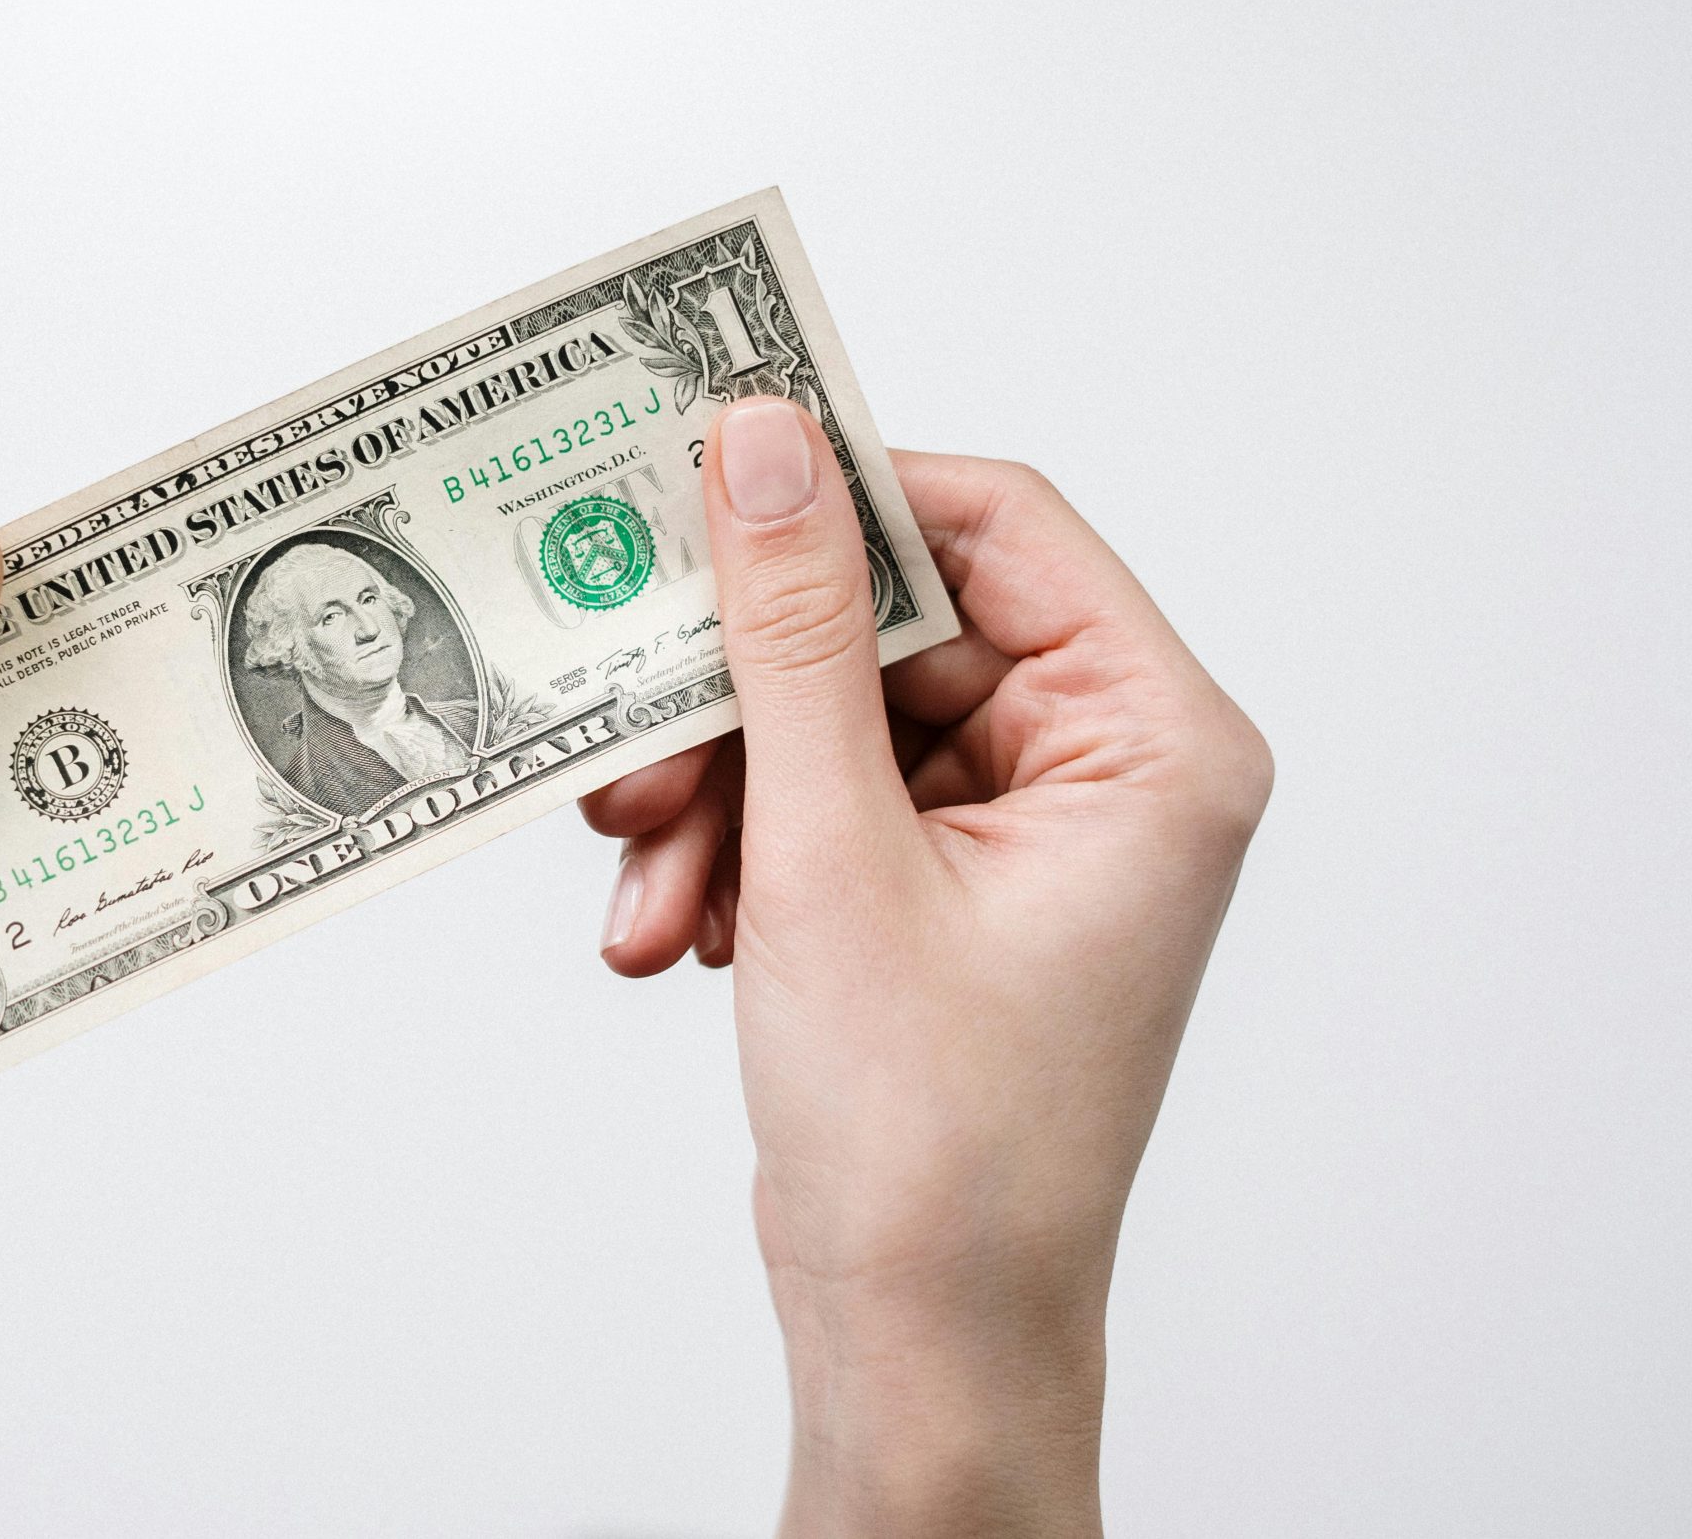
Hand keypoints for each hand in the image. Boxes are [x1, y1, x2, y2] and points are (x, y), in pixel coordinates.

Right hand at [581, 401, 1270, 1536]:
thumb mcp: (834, 853)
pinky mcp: (943, 886)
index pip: (996, 524)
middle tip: (630, 746)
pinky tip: (673, 931)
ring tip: (644, 880)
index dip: (842, 494)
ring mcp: (1021, 831)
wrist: (921, 1337)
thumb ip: (791, 634)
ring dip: (718, 792)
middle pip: (890, 630)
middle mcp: (1103, 768)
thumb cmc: (934, 1140)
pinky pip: (820, 802)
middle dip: (741, 701)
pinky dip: (736, 850)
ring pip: (832, 721)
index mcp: (1152, 741)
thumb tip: (763, 445)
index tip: (701, 479)